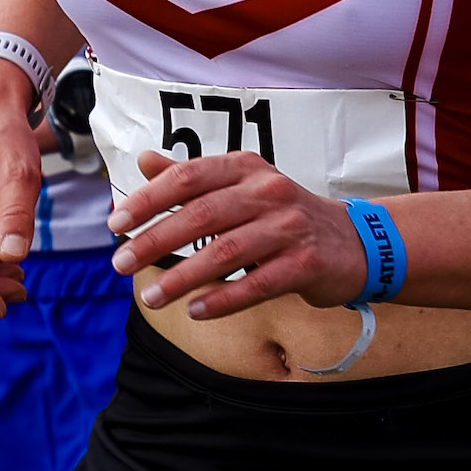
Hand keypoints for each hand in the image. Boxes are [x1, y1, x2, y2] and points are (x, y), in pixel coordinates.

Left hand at [109, 149, 367, 324]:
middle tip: (121, 264)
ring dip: (182, 277)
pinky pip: (257, 284)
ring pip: (226, 252)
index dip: (148, 199)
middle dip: (155, 241)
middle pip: (202, 215)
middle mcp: (269, 191)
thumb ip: (193, 176)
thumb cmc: (284, 216)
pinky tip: (195, 310)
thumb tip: (143, 160)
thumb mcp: (241, 186)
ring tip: (150, 297)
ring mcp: (290, 227)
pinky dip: (222, 300)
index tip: (116, 223)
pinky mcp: (306, 264)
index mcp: (246, 168)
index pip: (188, 177)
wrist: (354, 243)